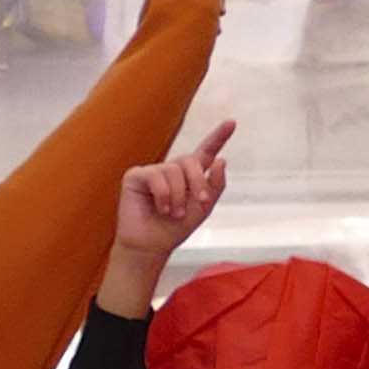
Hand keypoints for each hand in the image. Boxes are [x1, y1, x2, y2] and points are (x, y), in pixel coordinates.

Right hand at [114, 119, 237, 263]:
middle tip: (200, 203)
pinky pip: (155, 175)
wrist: (152, 245)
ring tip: (174, 214)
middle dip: (198, 182)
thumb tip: (221, 160)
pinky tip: (161, 208)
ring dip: (179, 196)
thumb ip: (215, 185)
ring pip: (174, 170)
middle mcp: (172, 169)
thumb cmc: (175, 228)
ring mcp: (153, 171)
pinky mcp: (136, 176)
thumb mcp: (203, 208)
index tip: (231, 122)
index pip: (206, 152)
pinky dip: (163, 194)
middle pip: (191, 160)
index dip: (218, 137)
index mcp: (190, 175)